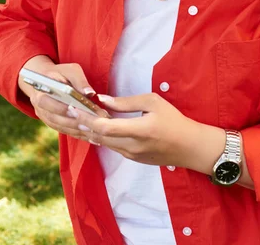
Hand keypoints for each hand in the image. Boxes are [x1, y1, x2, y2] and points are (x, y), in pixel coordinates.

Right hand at [18, 58, 107, 141]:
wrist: (48, 79)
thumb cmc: (61, 73)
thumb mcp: (70, 70)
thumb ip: (79, 80)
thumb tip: (89, 92)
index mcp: (40, 92)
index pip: (46, 102)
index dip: (60, 108)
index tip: (75, 110)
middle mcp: (39, 107)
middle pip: (54, 118)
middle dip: (72, 122)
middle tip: (88, 125)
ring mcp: (45, 117)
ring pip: (60, 127)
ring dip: (76, 130)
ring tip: (92, 131)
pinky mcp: (53, 123)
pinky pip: (64, 130)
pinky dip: (77, 133)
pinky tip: (90, 135)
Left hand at [73, 93, 225, 170]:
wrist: (189, 147)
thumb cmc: (173, 120)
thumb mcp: (153, 102)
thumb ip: (127, 102)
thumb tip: (103, 99)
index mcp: (139, 131)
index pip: (105, 127)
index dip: (87, 119)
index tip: (74, 108)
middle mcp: (132, 147)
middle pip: (99, 137)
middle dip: (83, 124)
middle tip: (70, 110)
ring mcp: (131, 155)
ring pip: (103, 143)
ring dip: (90, 131)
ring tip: (78, 117)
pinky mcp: (132, 159)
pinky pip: (112, 147)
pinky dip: (101, 136)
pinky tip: (95, 126)